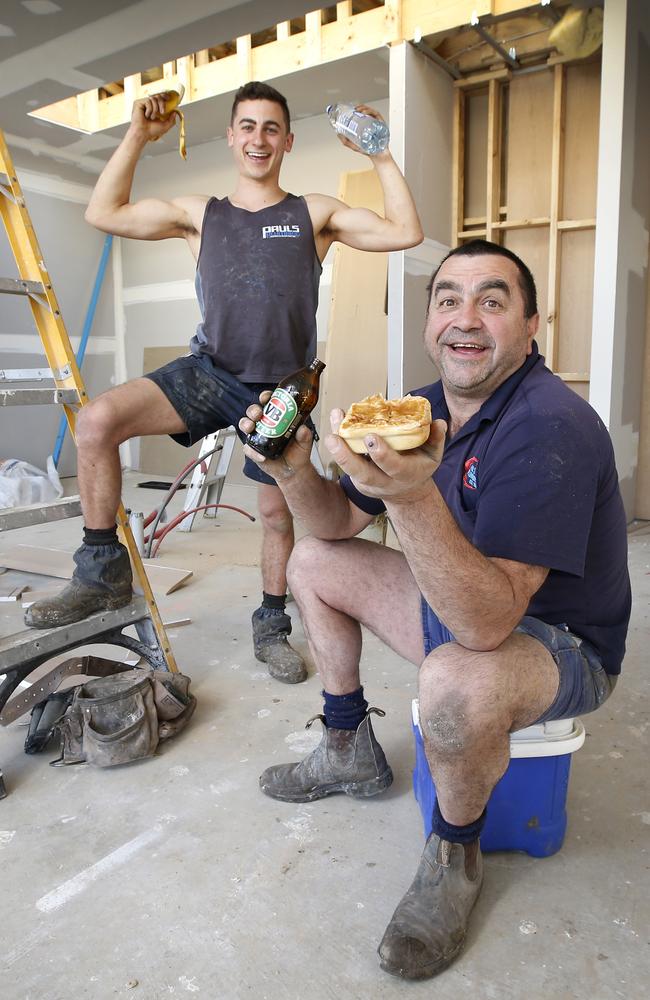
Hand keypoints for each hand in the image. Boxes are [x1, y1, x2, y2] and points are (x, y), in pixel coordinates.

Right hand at [129, 93, 178, 142]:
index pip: (160, 98)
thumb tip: (175, 112)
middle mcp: (149, 105)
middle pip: (158, 96)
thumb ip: (171, 120)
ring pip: (153, 98)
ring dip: (155, 109)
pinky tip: (146, 115)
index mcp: (155, 108)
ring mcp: (143, 103)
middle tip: (162, 112)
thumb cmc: (151, 131)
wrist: (143, 133)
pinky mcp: (138, 103)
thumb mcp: (165, 126)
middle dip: (162, 103)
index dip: (164, 96)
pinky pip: (147, 101)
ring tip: (152, 117)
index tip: (168, 98)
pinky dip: (149, 109)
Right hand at [239, 391, 314, 482]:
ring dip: (246, 423)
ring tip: (251, 428)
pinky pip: (248, 448)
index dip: (265, 397)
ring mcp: (257, 437)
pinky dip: (253, 452)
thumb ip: (304, 435)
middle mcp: (264, 425)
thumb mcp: (305, 442)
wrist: (294, 470)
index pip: (268, 403)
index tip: (266, 397)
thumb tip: (302, 429)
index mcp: (276, 418)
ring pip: (245, 425)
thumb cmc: (298, 451)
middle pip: (253, 412)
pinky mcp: (254, 450)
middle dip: (253, 410)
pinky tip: (262, 456)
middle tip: (258, 414)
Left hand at [325, 409, 445, 502]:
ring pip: (349, 469)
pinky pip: (345, 462)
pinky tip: (335, 425)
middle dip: (347, 457)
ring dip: (336, 450)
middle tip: (334, 438)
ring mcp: (367, 483)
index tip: (371, 437)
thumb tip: (438, 422)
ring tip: (328, 431)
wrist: (407, 492)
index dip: (381, 454)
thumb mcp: (433, 455)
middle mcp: (383, 481)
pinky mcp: (357, 479)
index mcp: (404, 474)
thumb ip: (437, 439)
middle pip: (362, 473)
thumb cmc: (419, 467)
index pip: (392, 466)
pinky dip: (338, 445)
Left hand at [335, 104, 389, 157]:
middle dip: (360, 107)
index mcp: (365, 125)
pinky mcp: (381, 123)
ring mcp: (376, 122)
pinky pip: (376, 114)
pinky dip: (370, 111)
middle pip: (366, 110)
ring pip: (370, 111)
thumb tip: (338, 134)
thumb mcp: (354, 145)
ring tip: (358, 110)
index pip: (361, 114)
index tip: (351, 109)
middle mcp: (371, 122)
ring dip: (364, 108)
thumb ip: (346, 141)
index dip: (356, 109)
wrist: (377, 155)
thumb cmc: (367, 149)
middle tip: (354, 109)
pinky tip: (364, 113)